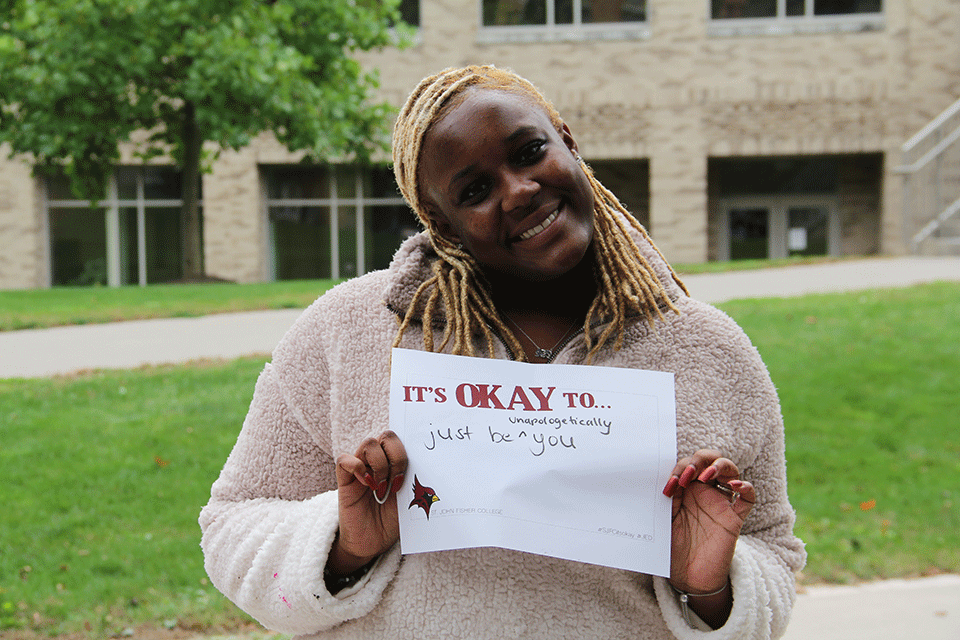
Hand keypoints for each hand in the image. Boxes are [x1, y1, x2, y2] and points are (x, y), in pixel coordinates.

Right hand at [329, 431, 407, 576]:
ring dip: (380, 465)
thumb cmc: (392, 520)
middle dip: (397, 456)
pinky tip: (366, 484)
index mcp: (395, 462)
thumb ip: (415, 481)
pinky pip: (344, 460)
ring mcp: (361, 468)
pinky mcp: (344, 480)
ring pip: (368, 443)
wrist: (372, 543)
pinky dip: (356, 467)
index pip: (402, 438)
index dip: (409, 449)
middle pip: (387, 436)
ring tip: (382, 488)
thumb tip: (432, 467)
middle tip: (398, 481)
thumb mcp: (409, 500)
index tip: (414, 471)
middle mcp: (378, 461)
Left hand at [662, 449, 754, 594]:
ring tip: (705, 475)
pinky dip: (745, 486)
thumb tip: (665, 478)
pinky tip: (734, 485)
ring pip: (730, 471)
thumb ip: (668, 499)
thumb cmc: (673, 547)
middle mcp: (704, 492)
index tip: (670, 484)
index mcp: (686, 490)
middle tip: (688, 474)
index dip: (679, 467)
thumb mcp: (664, 520)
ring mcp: (721, 503)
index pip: (688, 464)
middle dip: (699, 460)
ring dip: (719, 466)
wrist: (687, 577)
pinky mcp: (734, 518)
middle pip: (710, 460)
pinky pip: (748, 498)